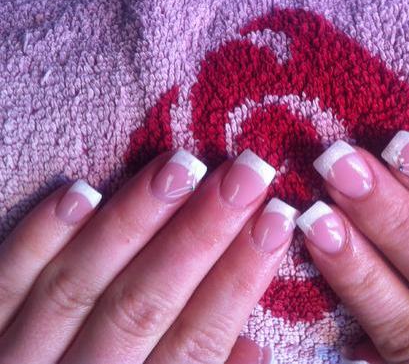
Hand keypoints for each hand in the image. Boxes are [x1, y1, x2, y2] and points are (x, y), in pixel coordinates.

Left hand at [0, 149, 287, 363]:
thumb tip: (253, 347)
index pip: (198, 342)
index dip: (241, 280)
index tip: (277, 220)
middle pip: (144, 304)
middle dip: (200, 235)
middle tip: (245, 174)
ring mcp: (16, 361)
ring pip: (78, 285)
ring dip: (133, 222)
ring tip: (183, 167)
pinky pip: (2, 286)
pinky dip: (37, 240)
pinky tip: (80, 192)